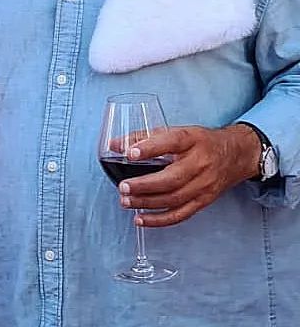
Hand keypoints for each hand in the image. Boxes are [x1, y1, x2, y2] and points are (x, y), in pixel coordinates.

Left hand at [117, 124, 260, 226]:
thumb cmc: (200, 141)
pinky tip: (141, 219)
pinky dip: (159, 220)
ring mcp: (204, 185)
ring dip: (147, 203)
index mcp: (191, 139)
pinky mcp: (204, 201)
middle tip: (123, 187)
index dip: (149, 148)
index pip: (170, 142)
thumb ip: (144, 137)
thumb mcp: (177, 131)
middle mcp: (200, 163)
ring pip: (174, 199)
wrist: (235, 154)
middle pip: (172, 178)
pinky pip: (181, 214)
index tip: (129, 154)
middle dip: (144, 185)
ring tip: (126, 202)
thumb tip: (115, 145)